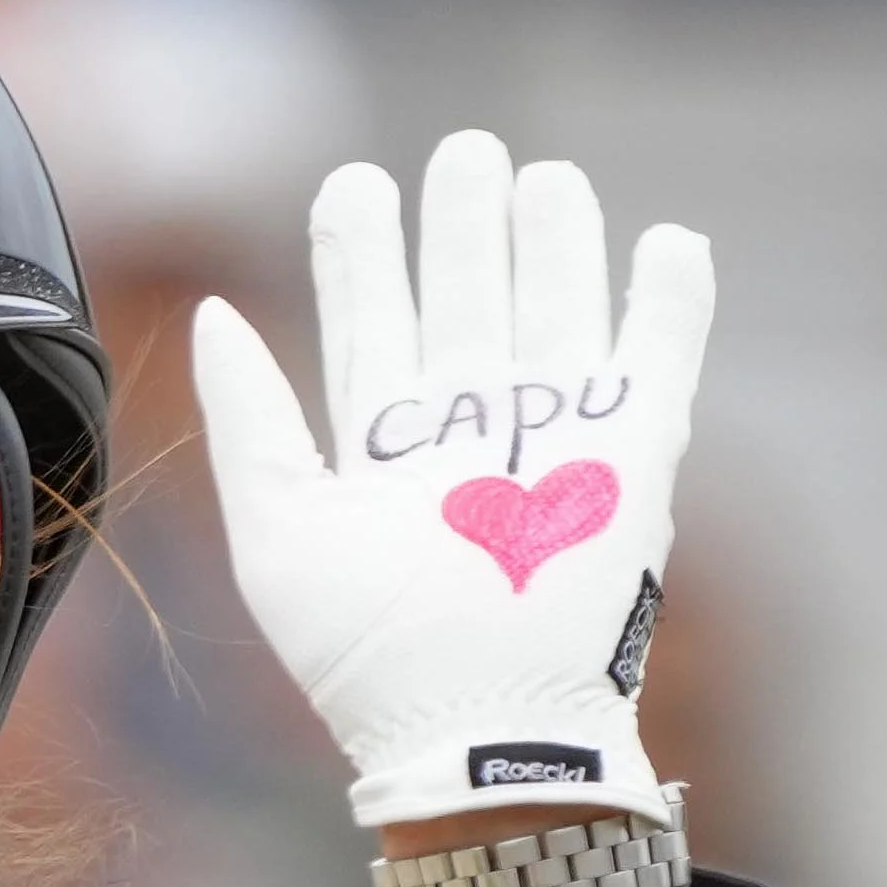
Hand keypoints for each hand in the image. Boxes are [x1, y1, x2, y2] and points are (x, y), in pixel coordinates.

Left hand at [192, 128, 711, 832]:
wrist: (477, 731)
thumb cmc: (370, 660)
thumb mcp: (278, 536)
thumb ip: (249, 423)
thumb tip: (216, 312)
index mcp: (383, 447)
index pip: (371, 319)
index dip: (362, 249)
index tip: (353, 183)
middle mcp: (467, 432)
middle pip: (469, 295)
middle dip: (464, 220)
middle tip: (463, 155)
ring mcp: (552, 439)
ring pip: (558, 305)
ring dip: (554, 236)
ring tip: (541, 177)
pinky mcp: (634, 458)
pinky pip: (662, 356)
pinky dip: (670, 296)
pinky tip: (663, 242)